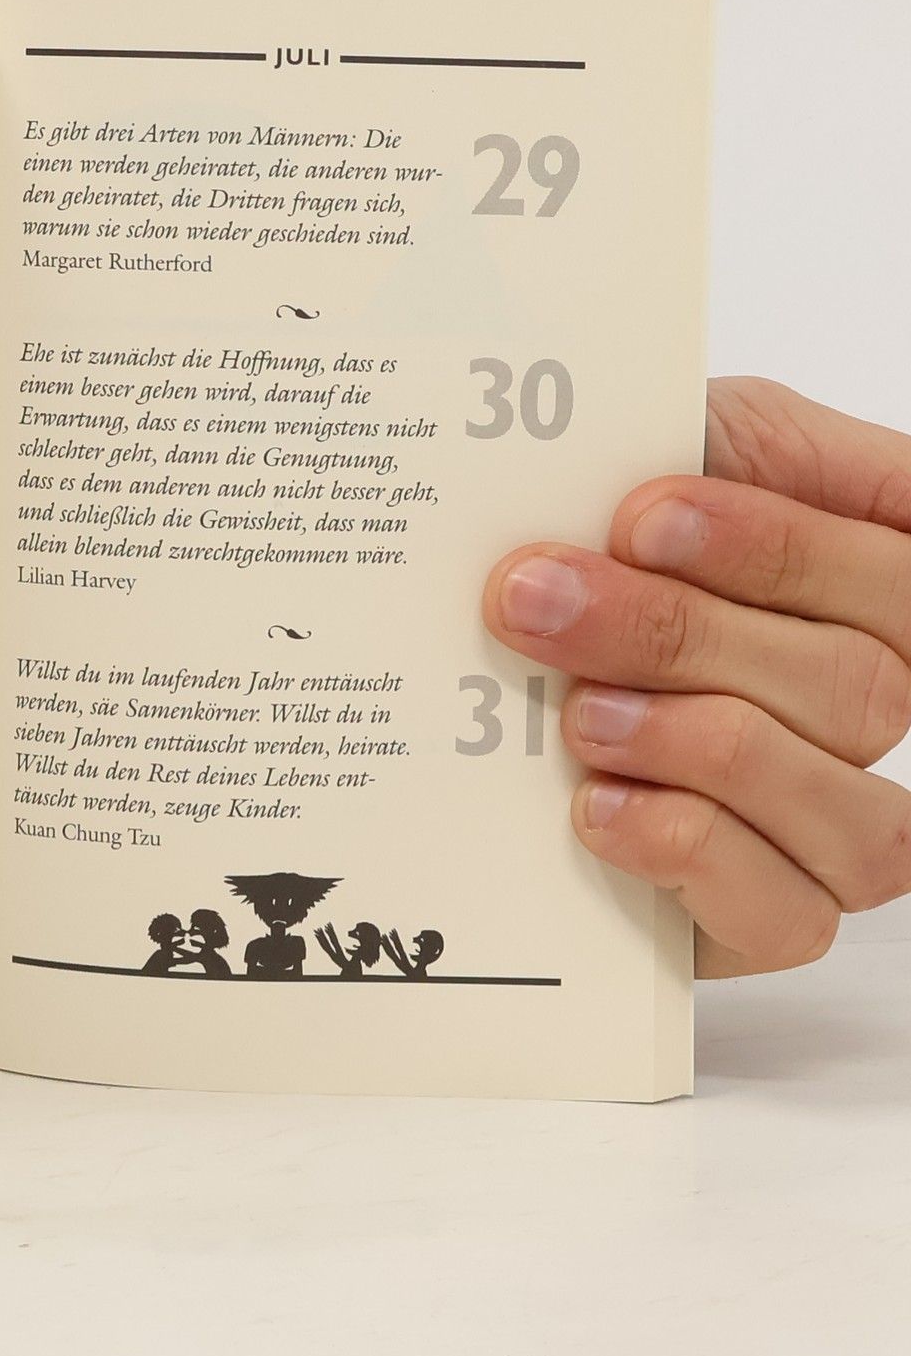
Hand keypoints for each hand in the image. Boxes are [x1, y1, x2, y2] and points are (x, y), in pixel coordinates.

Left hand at [485, 378, 910, 976]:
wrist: (486, 672)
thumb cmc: (593, 537)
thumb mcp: (663, 447)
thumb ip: (713, 438)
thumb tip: (689, 459)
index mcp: (872, 580)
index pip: (897, 570)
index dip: (776, 548)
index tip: (640, 516)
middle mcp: (876, 697)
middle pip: (861, 685)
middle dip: (678, 635)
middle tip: (539, 599)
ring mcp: (832, 816)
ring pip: (848, 807)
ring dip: (697, 748)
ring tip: (576, 714)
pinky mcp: (766, 914)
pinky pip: (790, 916)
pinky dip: (691, 854)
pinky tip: (600, 807)